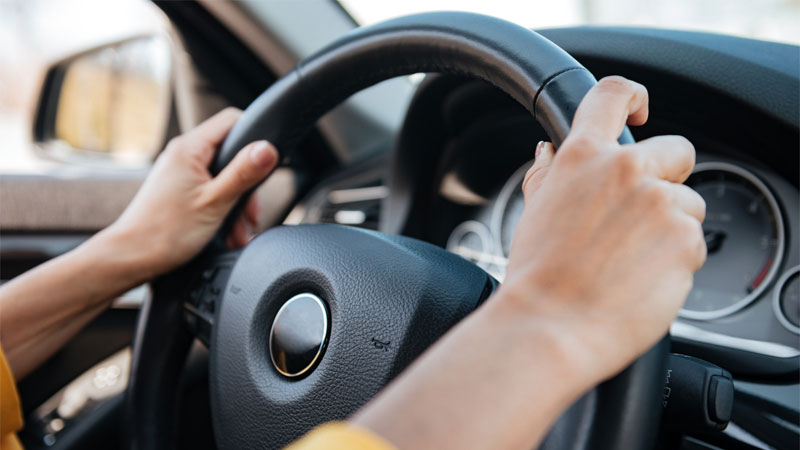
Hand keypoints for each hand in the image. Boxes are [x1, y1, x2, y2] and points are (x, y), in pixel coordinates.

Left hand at [100, 107, 277, 281]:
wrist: (131, 258)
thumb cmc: (164, 233)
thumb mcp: (215, 202)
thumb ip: (243, 173)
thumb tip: (268, 148)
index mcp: (189, 149)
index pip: (232, 121)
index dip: (255, 138)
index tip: (266, 165)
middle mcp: (182, 155)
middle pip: (232, 154)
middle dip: (248, 186)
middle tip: (251, 214)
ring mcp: (180, 173)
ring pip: (224, 178)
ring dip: (237, 205)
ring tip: (239, 233)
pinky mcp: (180, 190)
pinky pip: (212, 191)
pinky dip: (224, 211)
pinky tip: (228, 234)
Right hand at [501, 76, 705, 381]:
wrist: (550, 327)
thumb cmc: (536, 278)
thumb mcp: (533, 213)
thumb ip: (548, 175)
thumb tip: (548, 152)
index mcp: (582, 157)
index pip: (612, 94)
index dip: (632, 96)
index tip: (639, 112)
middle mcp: (625, 171)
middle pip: (676, 149)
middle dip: (667, 178)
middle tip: (639, 216)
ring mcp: (660, 204)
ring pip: (688, 203)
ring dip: (670, 225)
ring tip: (630, 260)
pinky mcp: (686, 240)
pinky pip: (694, 241)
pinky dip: (676, 259)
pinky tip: (641, 278)